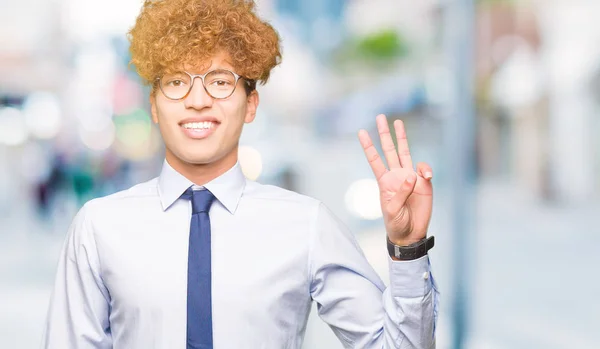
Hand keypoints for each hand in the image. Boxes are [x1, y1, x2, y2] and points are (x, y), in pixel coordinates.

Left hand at [358, 114, 432, 245]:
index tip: (361, 132)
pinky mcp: (424, 183)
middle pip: (389, 150)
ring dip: (402, 138)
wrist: (411, 233)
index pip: (375, 160)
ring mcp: (410, 178)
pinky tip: (427, 176)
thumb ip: (400, 192)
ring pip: (405, 152)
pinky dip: (425, 169)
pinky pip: (424, 170)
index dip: (368, 146)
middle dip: (384, 134)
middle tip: (380, 117)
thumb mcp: (392, 210)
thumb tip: (411, 175)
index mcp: (384, 181)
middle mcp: (396, 176)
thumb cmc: (396, 222)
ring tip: (398, 122)